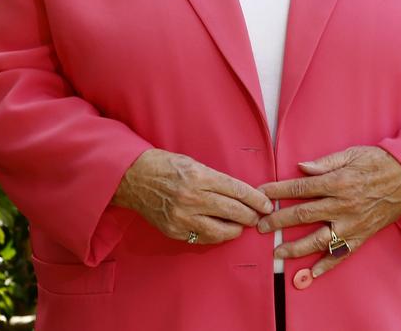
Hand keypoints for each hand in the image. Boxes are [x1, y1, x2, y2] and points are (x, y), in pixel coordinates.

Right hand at [112, 148, 273, 244]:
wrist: (134, 177)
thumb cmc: (165, 165)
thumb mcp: (193, 163)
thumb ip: (214, 179)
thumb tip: (239, 192)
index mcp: (199, 176)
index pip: (236, 190)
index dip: (255, 198)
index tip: (266, 203)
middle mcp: (192, 198)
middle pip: (233, 211)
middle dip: (251, 215)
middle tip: (260, 216)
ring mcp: (183, 217)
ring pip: (220, 230)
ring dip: (236, 229)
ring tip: (243, 226)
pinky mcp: (174, 230)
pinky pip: (202, 238)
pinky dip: (215, 236)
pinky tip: (222, 231)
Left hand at [257, 146, 400, 277]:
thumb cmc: (378, 162)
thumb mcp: (351, 154)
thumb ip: (324, 162)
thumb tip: (301, 167)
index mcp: (337, 182)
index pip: (300, 188)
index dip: (278, 191)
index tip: (261, 193)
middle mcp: (342, 205)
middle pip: (303, 214)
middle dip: (279, 221)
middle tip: (260, 227)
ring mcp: (351, 224)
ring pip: (318, 239)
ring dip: (295, 248)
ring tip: (277, 253)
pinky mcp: (361, 236)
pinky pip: (340, 254)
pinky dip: (325, 266)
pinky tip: (310, 274)